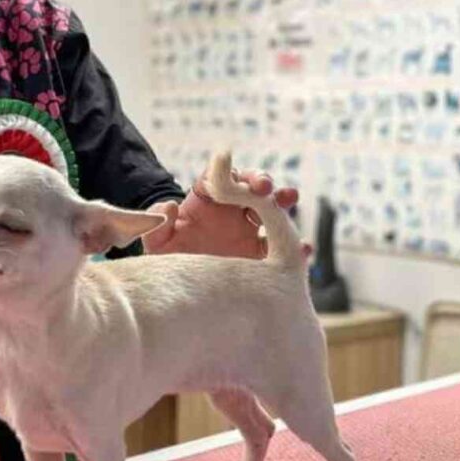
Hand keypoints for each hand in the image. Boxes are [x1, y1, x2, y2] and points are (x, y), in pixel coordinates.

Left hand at [142, 169, 303, 259]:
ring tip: (289, 199)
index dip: (230, 172)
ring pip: (273, 210)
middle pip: (252, 187)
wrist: (182, 289)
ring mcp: (251, 231)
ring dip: (283, 202)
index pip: (222, 177)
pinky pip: (285, 247)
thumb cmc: (169, 259)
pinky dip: (297, 246)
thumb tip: (171, 206)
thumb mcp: (157, 244)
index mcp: (208, 199)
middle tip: (266, 188)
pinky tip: (302, 249)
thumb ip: (158, 224)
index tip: (231, 175)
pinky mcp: (264, 255)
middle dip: (262, 181)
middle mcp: (233, 210)